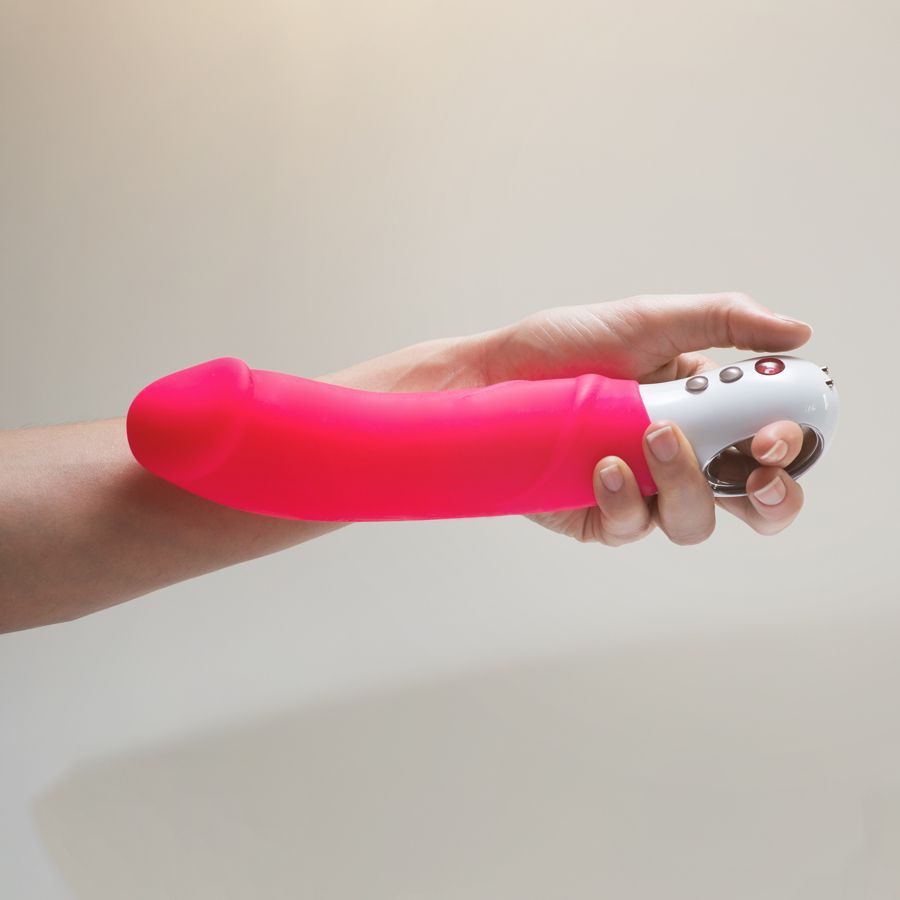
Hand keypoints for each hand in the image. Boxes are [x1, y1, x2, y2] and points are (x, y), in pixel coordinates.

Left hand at [475, 293, 812, 545]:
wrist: (491, 376)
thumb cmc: (565, 345)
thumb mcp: (647, 320)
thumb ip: (722, 321)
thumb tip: (798, 332)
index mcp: (706, 410)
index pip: (771, 443)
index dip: (789, 450)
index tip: (773, 435)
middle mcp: (682, 457)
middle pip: (753, 501)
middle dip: (769, 495)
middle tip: (754, 466)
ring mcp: (643, 491)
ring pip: (694, 521)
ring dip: (686, 482)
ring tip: (649, 435)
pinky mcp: (602, 516)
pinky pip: (632, 527)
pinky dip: (625, 497)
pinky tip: (602, 464)